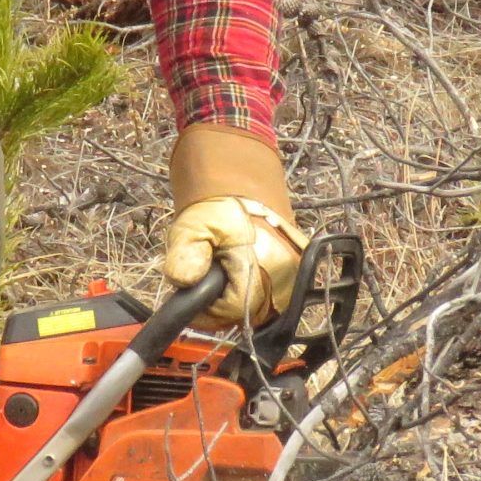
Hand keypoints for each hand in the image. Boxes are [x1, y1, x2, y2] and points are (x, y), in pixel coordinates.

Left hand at [163, 123, 306, 327]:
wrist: (242, 165)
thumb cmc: (216, 193)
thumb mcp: (191, 224)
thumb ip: (185, 257)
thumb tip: (185, 283)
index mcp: (268, 265)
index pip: (232, 314)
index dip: (206, 307)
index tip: (193, 286)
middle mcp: (290, 273)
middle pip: (248, 314)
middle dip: (221, 299)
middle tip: (207, 268)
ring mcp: (296, 270)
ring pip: (257, 305)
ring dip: (234, 292)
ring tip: (221, 259)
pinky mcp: (295, 265)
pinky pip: (267, 292)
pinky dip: (247, 283)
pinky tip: (235, 260)